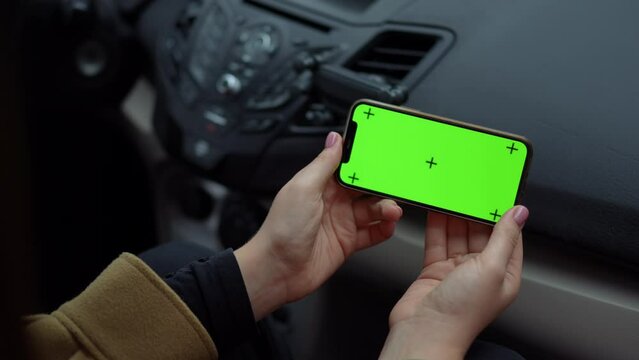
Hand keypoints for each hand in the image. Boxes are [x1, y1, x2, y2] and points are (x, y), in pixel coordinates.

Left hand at [235, 132, 402, 319]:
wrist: (277, 270)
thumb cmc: (281, 229)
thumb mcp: (303, 188)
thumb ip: (323, 164)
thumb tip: (335, 139)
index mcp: (320, 183)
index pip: (349, 166)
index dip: (366, 162)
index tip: (384, 157)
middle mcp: (332, 201)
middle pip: (365, 188)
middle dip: (381, 187)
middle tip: (394, 187)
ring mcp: (340, 222)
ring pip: (372, 210)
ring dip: (386, 208)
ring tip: (392, 211)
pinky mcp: (346, 242)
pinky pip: (372, 233)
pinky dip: (383, 229)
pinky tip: (389, 226)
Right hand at [380, 207, 527, 359]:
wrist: (424, 331)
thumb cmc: (461, 313)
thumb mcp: (491, 268)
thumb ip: (504, 237)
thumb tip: (519, 213)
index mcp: (504, 274)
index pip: (509, 237)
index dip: (504, 215)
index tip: (498, 193)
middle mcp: (482, 272)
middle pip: (480, 233)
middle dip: (475, 213)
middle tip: (470, 190)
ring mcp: (457, 270)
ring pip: (457, 234)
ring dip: (455, 216)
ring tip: (452, 195)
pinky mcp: (435, 269)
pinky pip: (437, 241)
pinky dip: (436, 225)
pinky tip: (435, 210)